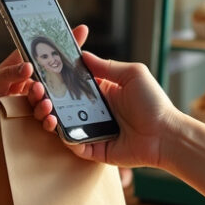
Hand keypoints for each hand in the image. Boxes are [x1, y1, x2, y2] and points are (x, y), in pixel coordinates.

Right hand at [29, 48, 183, 169]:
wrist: (167, 135)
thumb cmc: (154, 103)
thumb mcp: (133, 75)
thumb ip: (107, 66)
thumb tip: (83, 54)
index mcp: (103, 91)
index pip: (75, 83)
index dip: (60, 77)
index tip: (44, 69)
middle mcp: (96, 111)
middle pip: (64, 104)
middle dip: (48, 97)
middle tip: (38, 90)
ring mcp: (94, 130)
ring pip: (64, 124)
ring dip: (52, 116)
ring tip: (46, 108)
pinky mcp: (96, 150)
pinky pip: (75, 144)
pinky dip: (65, 137)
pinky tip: (59, 126)